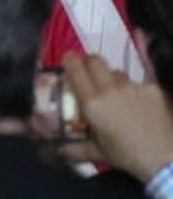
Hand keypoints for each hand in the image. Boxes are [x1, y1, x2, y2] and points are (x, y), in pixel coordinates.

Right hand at [61, 51, 172, 181]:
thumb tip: (56, 150)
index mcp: (92, 103)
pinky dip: (134, 90)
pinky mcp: (152, 88)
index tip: (68, 59)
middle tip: (89, 73)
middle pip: (95, 60)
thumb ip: (72, 149)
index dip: (70, 59)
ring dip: (112, 79)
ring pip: (117, 72)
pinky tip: (139, 106)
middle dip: (89, 63)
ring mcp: (133, 86)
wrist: (164, 159)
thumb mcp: (96, 153)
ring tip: (118, 96)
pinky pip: (137, 82)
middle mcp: (110, 89)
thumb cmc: (126, 156)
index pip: (76, 68)